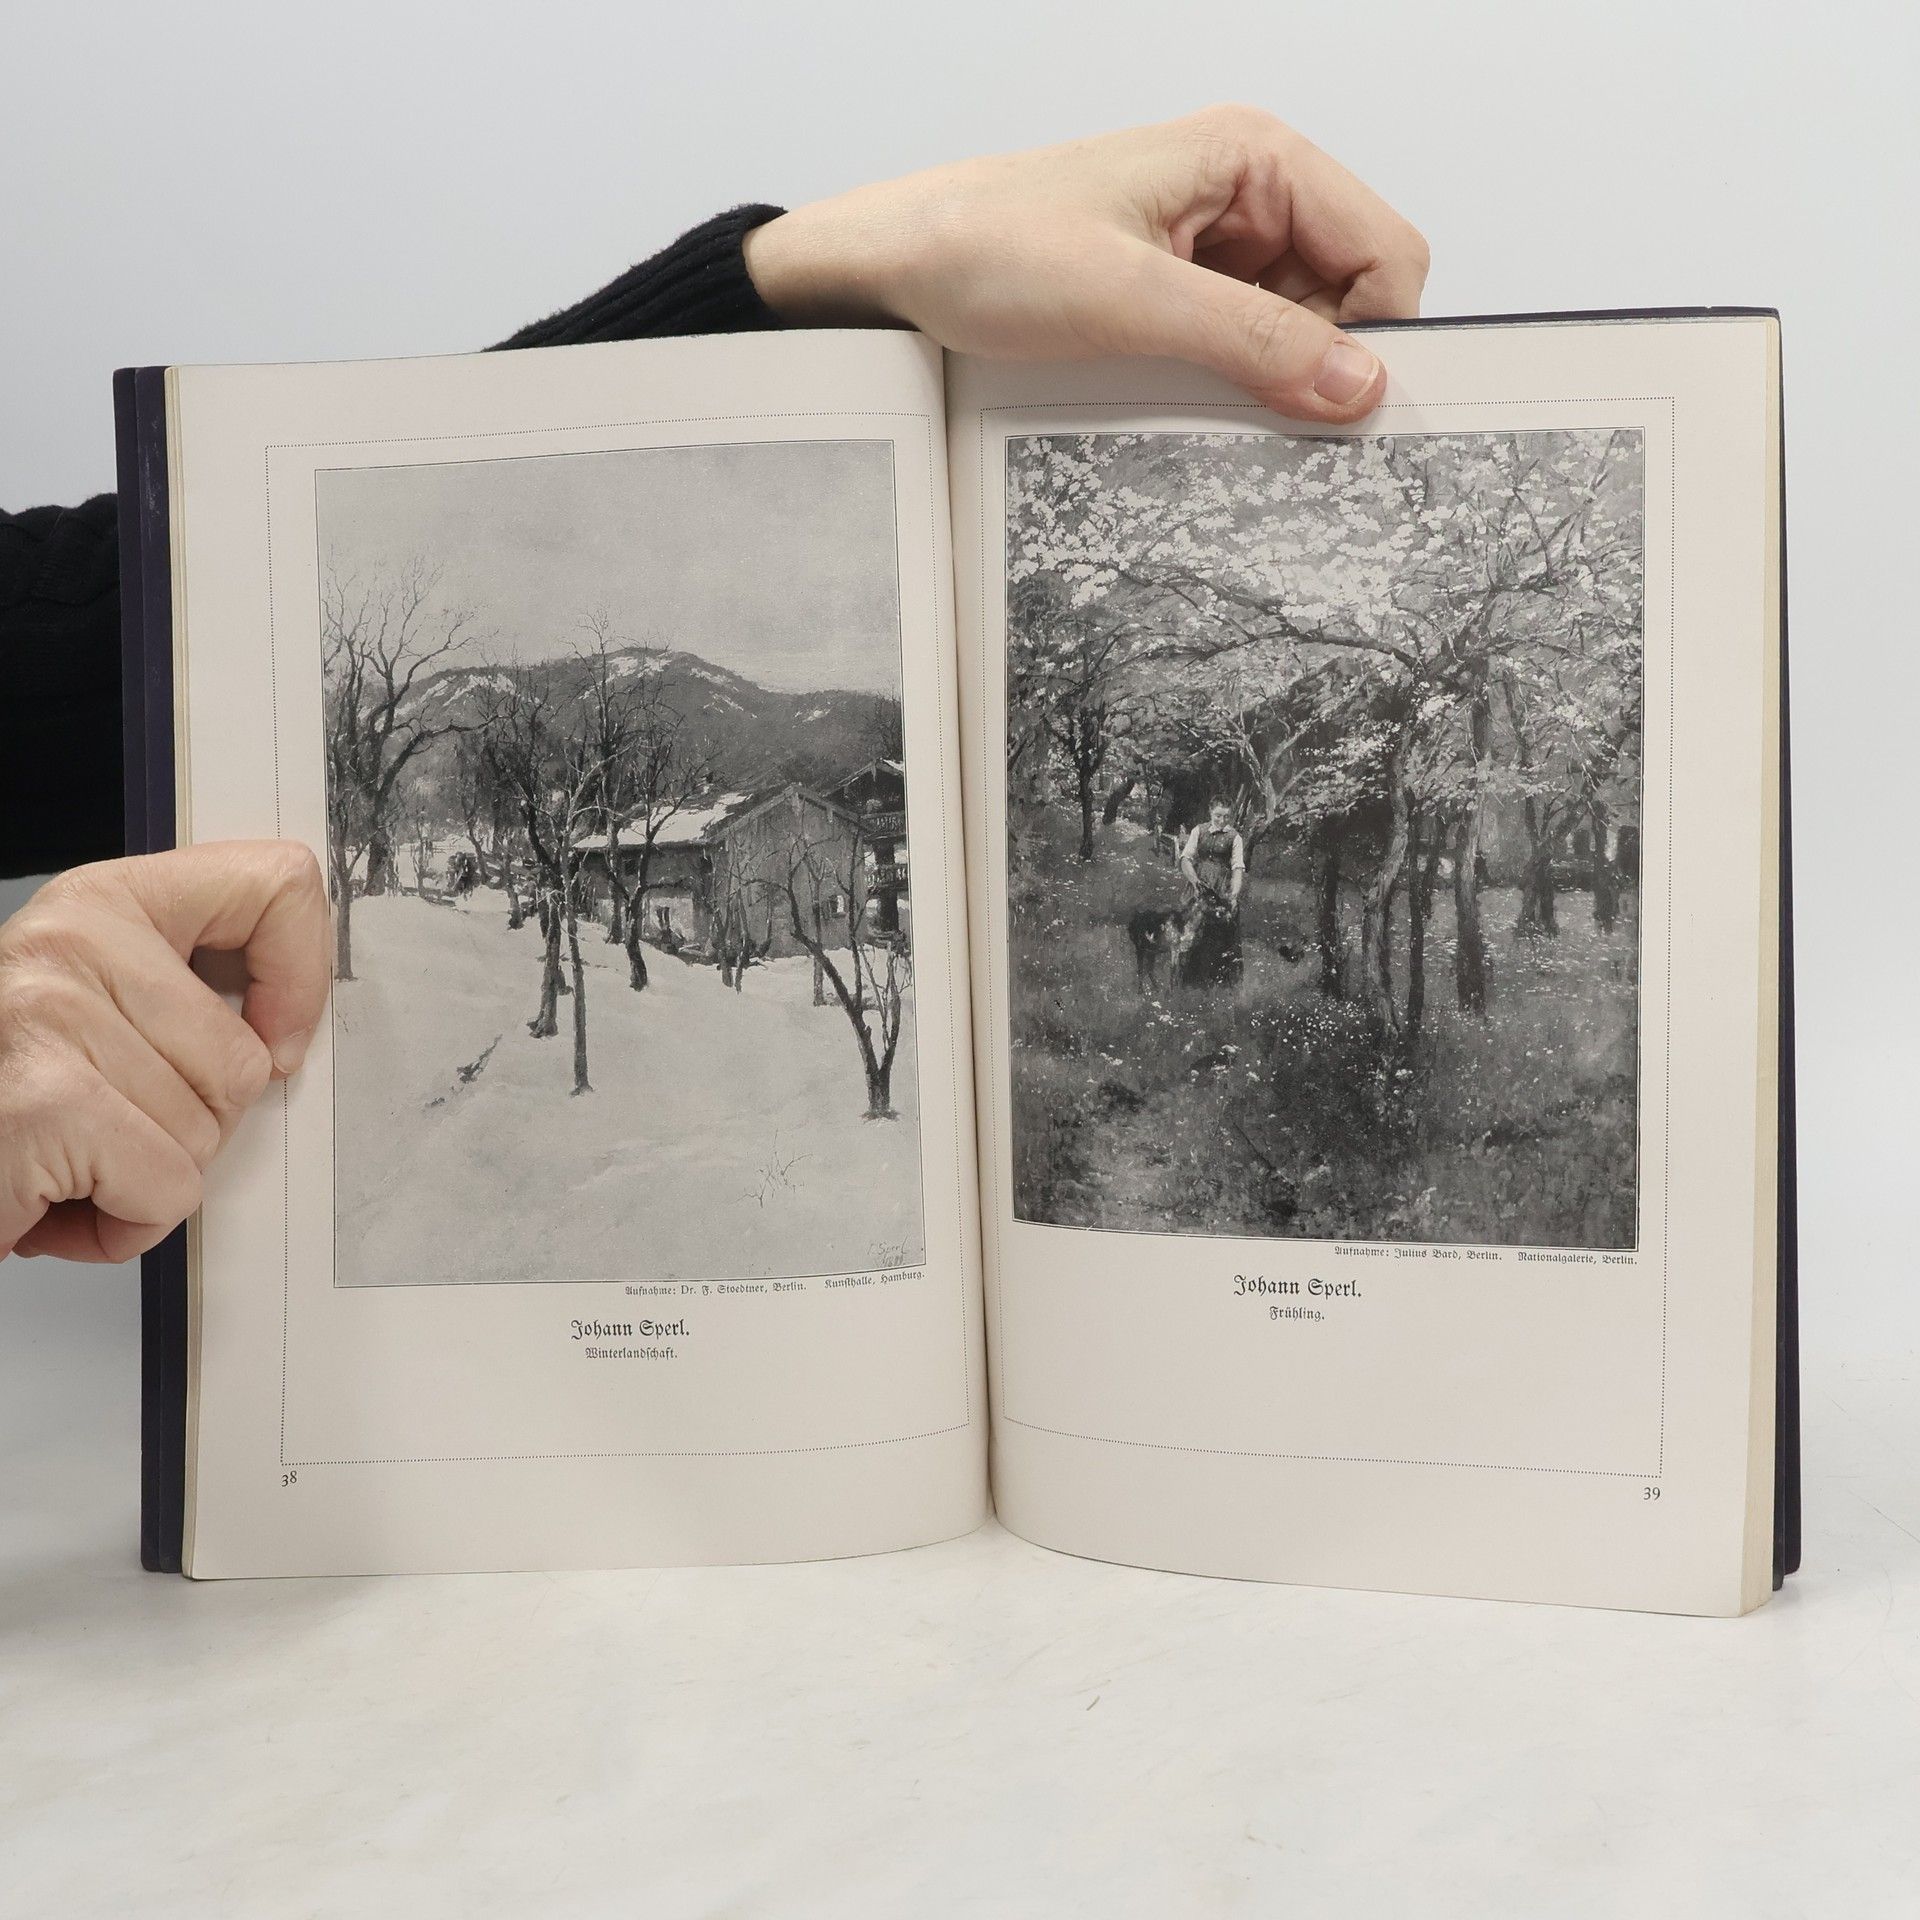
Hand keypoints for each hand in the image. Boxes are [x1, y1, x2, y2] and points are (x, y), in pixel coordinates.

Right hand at [0, 842, 329, 1263]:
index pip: (277, 884)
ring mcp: (54, 1018)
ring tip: (71, 1158)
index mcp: (100, 903)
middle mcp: (71, 944)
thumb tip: (285, 1033)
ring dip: (149, 1176)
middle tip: (105, 1123)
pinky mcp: (48, 1105)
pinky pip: (170, 1188)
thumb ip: (183, 995)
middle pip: (246, 1059)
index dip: (301, 977)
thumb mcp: (92, 1010)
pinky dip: (126, 1222)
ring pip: (208, 1132)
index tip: (273, 1035)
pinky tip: (57, 1197)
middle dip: (192, 1122)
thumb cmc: (7, 1099)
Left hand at [745, 104, 1428, 420]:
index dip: (1379, 336)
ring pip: (1301, 332)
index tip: (1343, 409)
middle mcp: (1246, 196)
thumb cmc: (985, 247)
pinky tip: (1180, 395)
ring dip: (1270, 379)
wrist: (892, 268)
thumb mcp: (1129, 300)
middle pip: (1352, 297)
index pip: (1386, 250)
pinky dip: (1232, 384)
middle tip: (1263, 414)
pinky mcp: (1178, 294)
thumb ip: (1254, 341)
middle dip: (1322, 363)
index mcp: (1254, 159)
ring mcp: (1214, 248)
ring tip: (1194, 393)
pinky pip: (1244, 349)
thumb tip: (1359, 386)